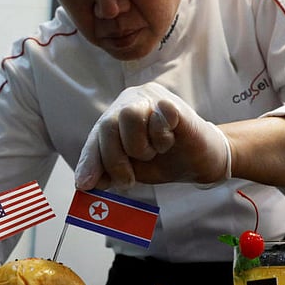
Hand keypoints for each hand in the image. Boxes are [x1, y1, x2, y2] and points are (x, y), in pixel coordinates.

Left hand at [75, 82, 230, 190]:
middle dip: (115, 159)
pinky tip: (169, 141)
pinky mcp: (174, 105)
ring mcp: (153, 100)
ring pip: (130, 116)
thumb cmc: (163, 161)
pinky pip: (159, 115)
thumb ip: (108, 170)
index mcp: (116, 115)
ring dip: (140, 147)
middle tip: (128, 180)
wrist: (199, 162)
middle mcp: (131, 101)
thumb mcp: (130, 169)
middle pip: (109, 124)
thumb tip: (86, 182)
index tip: (85, 184)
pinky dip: (161, 137)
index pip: (96, 136)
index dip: (90, 161)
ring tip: (153, 153)